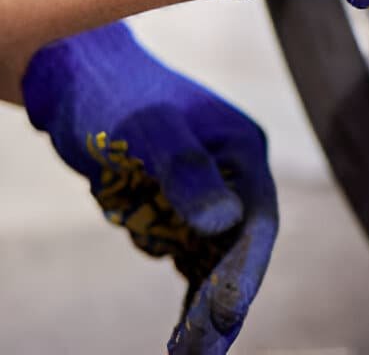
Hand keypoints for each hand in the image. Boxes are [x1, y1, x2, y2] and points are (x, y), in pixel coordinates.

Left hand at [22, 22, 276, 353]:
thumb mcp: (148, 129)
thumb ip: (187, 171)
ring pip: (216, 264)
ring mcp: (209, 195)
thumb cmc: (114, 93)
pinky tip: (177, 334)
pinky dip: (187, 297)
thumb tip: (223, 223)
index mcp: (242, 151)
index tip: (223, 317)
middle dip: (223, 304)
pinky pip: (191, 261)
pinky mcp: (180, 210)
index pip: (256, 223)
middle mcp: (234, 176)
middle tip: (201, 352)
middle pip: (240, 251)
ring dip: (204, 310)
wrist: (76, 76)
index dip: (243, 274)